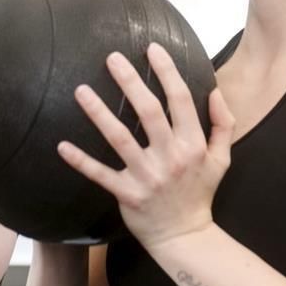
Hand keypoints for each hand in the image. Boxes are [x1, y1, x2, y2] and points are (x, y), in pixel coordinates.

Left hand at [57, 42, 234, 249]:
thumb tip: (214, 90)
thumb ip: (223, 123)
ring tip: (80, 90)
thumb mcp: (222, 158)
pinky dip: (80, 161)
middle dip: (130, 82)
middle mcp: (170, 157)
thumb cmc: (200, 193)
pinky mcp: (127, 194)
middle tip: (112, 58)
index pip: (180, 100)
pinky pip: (100, 174)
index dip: (167, 71)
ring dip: (99, 113)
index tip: (152, 48)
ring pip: (120, 138)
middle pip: (148, 112)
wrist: (185, 237)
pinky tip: (62, 145)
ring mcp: (147, 176)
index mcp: (193, 144)